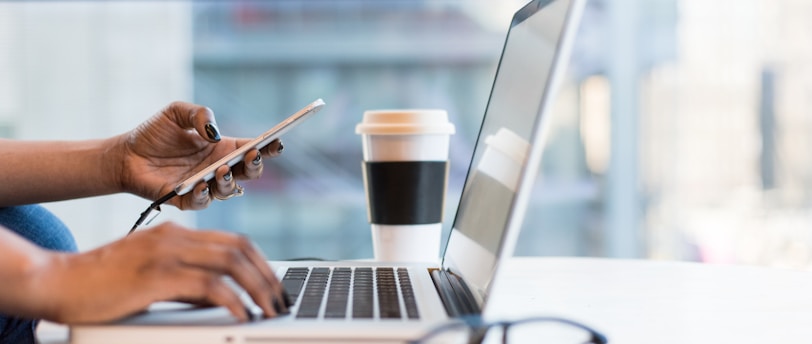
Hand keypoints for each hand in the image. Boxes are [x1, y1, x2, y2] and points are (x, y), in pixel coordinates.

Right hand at [35, 223, 287, 323]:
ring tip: (270, 311)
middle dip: (268, 276)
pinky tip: (242, 315)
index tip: (274, 285)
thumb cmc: (101, 284)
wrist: (56, 282)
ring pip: (231, 263)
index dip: (261, 262)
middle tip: (280, 301)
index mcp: (176, 233)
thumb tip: (221, 298)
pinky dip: (232, 300)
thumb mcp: (151, 275)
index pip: (234, 241)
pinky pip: (208, 285)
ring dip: (258, 288)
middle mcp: (175, 237)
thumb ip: (186, 281)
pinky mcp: (156, 275)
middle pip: (240, 248)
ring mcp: (166, 253)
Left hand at [115, 101, 283, 208]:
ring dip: (230, 181)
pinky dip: (204, 195)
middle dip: (255, 166)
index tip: (276, 142)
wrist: (125, 155)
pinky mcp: (186, 200)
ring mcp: (204, 186)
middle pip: (249, 173)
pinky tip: (201, 184)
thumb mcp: (176, 112)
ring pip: (229, 191)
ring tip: (222, 170)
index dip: (268, 147)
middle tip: (251, 156)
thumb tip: (214, 133)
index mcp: (222, 148)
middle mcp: (218, 169)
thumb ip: (199, 114)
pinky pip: (202, 202)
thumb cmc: (153, 133)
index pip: (252, 149)